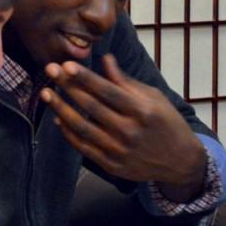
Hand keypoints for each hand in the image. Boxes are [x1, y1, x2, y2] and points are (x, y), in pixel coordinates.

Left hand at [40, 55, 206, 200]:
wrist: (180, 161)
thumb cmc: (166, 123)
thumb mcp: (153, 98)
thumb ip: (126, 81)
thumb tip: (105, 59)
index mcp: (142, 111)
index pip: (107, 91)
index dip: (85, 77)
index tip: (65, 65)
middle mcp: (129, 131)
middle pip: (91, 106)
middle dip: (67, 87)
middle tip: (49, 71)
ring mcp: (119, 150)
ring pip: (82, 127)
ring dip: (61, 109)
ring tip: (46, 93)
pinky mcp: (111, 165)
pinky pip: (83, 147)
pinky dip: (68, 133)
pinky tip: (58, 118)